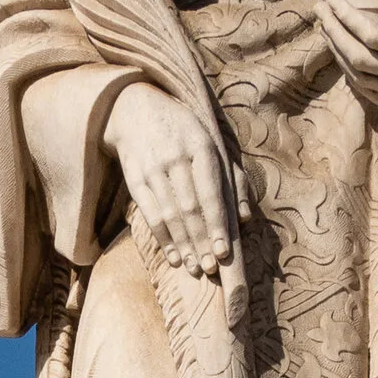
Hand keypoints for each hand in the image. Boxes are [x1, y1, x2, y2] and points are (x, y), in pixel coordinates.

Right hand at [103, 83, 234, 278]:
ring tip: (196, 268)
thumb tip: (243, 218)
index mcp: (201, 147)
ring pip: (170, 215)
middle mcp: (176, 157)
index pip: (210, 193)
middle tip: (212, 268)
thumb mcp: (212, 144)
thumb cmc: (184, 132)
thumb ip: (233, 179)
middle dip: (202, 241)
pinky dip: (163, 239)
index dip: (216, 224)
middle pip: (190, 208)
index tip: (224, 252)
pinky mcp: (134, 179)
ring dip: (184, 245)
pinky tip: (175, 257)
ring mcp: (152, 169)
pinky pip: (150, 214)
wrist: (135, 109)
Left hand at [321, 0, 377, 121]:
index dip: (348, 18)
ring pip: (360, 77)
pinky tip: (344, 59)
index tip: (334, 0)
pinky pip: (370, 93)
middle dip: (334, 33)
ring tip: (327, 31)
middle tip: (320, 11)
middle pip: (359, 57)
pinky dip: (352, 76)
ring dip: (338, 54)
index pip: (372, 35)